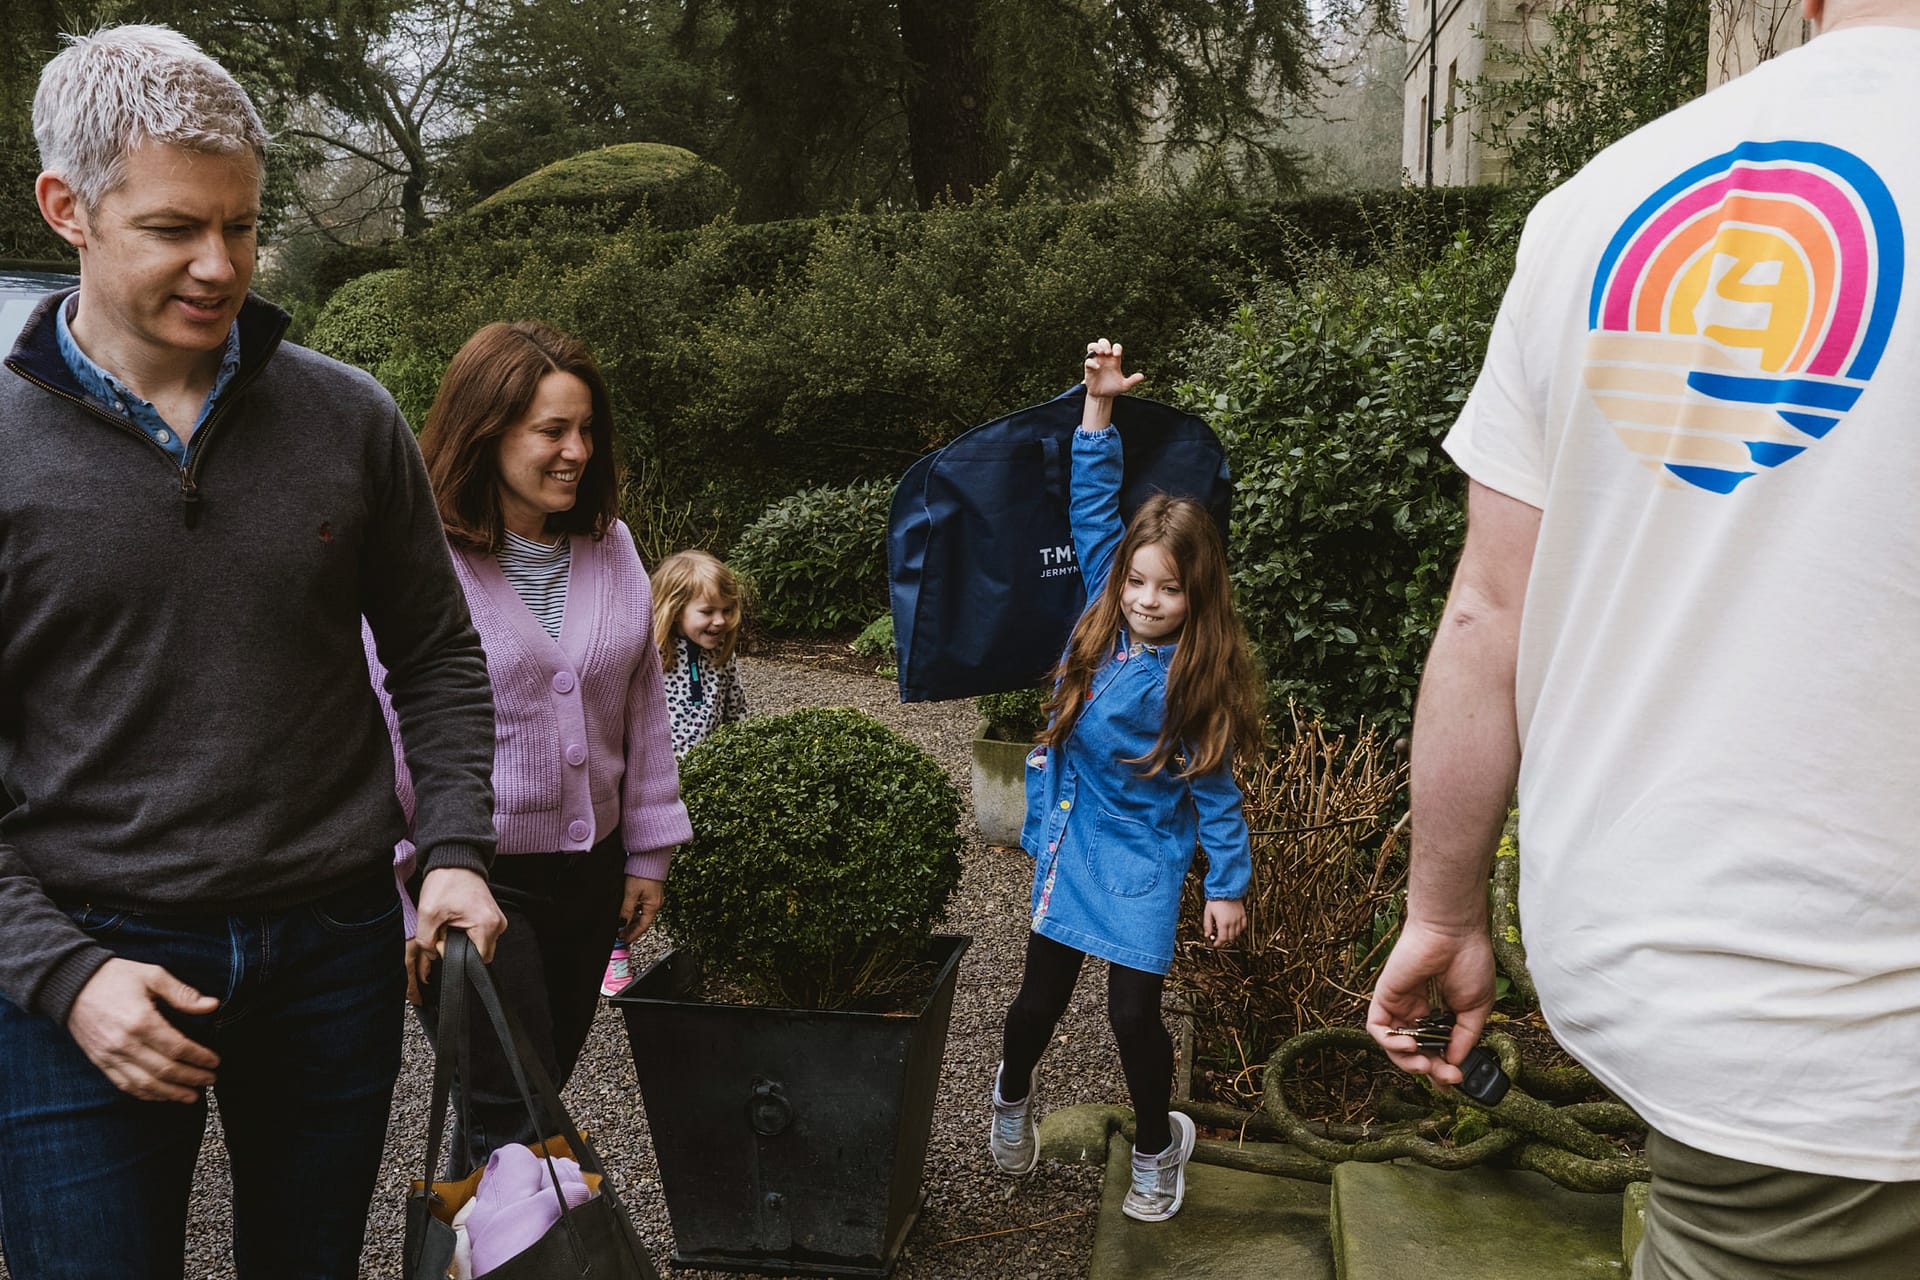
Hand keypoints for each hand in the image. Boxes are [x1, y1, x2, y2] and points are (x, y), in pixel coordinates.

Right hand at [66, 958, 220, 1102]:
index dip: (199, 1057)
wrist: (71, 985)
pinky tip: (162, 1095)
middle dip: (191, 1078)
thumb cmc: (115, 977)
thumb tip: (213, 1005)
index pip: (177, 1048)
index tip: (215, 1062)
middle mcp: (125, 1043)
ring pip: (145, 1084)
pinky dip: (146, 1094)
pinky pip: (124, 1084)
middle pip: (164, 1070)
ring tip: (192, 1096)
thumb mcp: (153, 975)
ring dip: (171, 1093)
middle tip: (210, 1080)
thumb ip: (183, 994)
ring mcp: (110, 1056)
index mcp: (141, 1021)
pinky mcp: (100, 1061)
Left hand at [409, 867, 506, 1005]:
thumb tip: (434, 954)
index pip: (476, 961)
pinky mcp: (492, 917)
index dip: (456, 955)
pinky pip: (480, 935)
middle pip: (478, 954)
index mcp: (487, 925)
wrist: (456, 859)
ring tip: (451, 920)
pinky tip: (457, 917)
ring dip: (462, 939)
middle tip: (446, 927)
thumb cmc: (445, 882)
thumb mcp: (427, 914)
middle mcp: (498, 924)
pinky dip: (467, 931)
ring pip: (479, 944)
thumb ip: (426, 942)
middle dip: (459, 947)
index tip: (445, 936)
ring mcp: (497, 920)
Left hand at [620, 876, 665, 942]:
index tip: (623, 940)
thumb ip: (626, 910)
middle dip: (631, 929)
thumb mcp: (631, 894)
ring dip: (632, 920)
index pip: (642, 926)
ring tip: (621, 925)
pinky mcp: (651, 891)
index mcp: (653, 906)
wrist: (650, 856)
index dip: (632, 935)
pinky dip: (634, 912)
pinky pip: (642, 906)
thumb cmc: (643, 872)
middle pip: (643, 921)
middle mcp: (656, 903)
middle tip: (620, 935)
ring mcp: (654, 897)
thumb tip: (621, 924)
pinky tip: (626, 912)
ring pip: (642, 914)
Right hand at [1082, 338, 1144, 401]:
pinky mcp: (1089, 368)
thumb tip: (1142, 376)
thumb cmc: (1113, 389)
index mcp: (1114, 360)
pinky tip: (1097, 368)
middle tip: (1108, 353)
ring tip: (1101, 353)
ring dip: (1097, 347)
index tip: (1117, 355)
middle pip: (1103, 342)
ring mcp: (1096, 362)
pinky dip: (1092, 362)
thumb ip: (1132, 380)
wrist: (1102, 396)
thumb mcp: (1124, 386)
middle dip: (1105, 344)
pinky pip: (1088, 360)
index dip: (1117, 348)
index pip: (1116, 347)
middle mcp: (1104, 358)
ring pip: (1093, 346)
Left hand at [1202, 899, 1244, 946]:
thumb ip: (1207, 925)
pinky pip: (1243, 926)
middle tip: (1219, 939)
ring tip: (1226, 932)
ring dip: (1231, 935)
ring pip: (1237, 933)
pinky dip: (1239, 929)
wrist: (1226, 888)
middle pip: (1230, 938)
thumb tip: (1207, 935)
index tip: (1215, 944)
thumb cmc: (1216, 899)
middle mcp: (1232, 922)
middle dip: (1224, 940)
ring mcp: (1238, 918)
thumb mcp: (1207, 913)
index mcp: (1223, 922)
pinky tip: (1234, 927)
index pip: (1222, 939)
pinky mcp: (1243, 914)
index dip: (1218, 944)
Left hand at [1365, 918, 1496, 1087]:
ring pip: (1393, 1047)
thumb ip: (1464, 1038)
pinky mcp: (1384, 997)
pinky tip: (1409, 1047)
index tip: (1454, 1081)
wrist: (1455, 933)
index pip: (1435, 1051)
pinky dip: (1389, 1043)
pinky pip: (1376, 1028)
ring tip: (1425, 1066)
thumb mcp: (1476, 1009)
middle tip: (1445, 1077)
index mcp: (1440, 1015)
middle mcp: (1418, 1013)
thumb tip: (1453, 1064)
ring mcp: (1400, 1006)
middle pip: (1414, 1053)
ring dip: (1407, 1063)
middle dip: (1429, 1070)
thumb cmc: (1470, 962)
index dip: (1441, 1070)